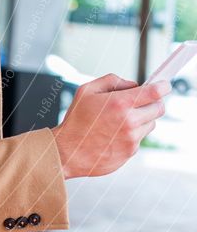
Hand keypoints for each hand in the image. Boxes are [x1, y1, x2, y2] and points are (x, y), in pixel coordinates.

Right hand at [50, 74, 171, 179]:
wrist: (68, 151)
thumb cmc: (75, 121)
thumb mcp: (86, 91)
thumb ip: (111, 81)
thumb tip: (131, 84)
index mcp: (119, 103)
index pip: (154, 92)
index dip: (163, 86)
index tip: (164, 85)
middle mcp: (129, 121)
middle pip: (159, 108)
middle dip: (153, 102)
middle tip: (140, 102)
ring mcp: (132, 138)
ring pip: (151, 124)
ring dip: (142, 119)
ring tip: (120, 120)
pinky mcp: (131, 151)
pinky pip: (140, 138)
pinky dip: (132, 134)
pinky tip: (114, 134)